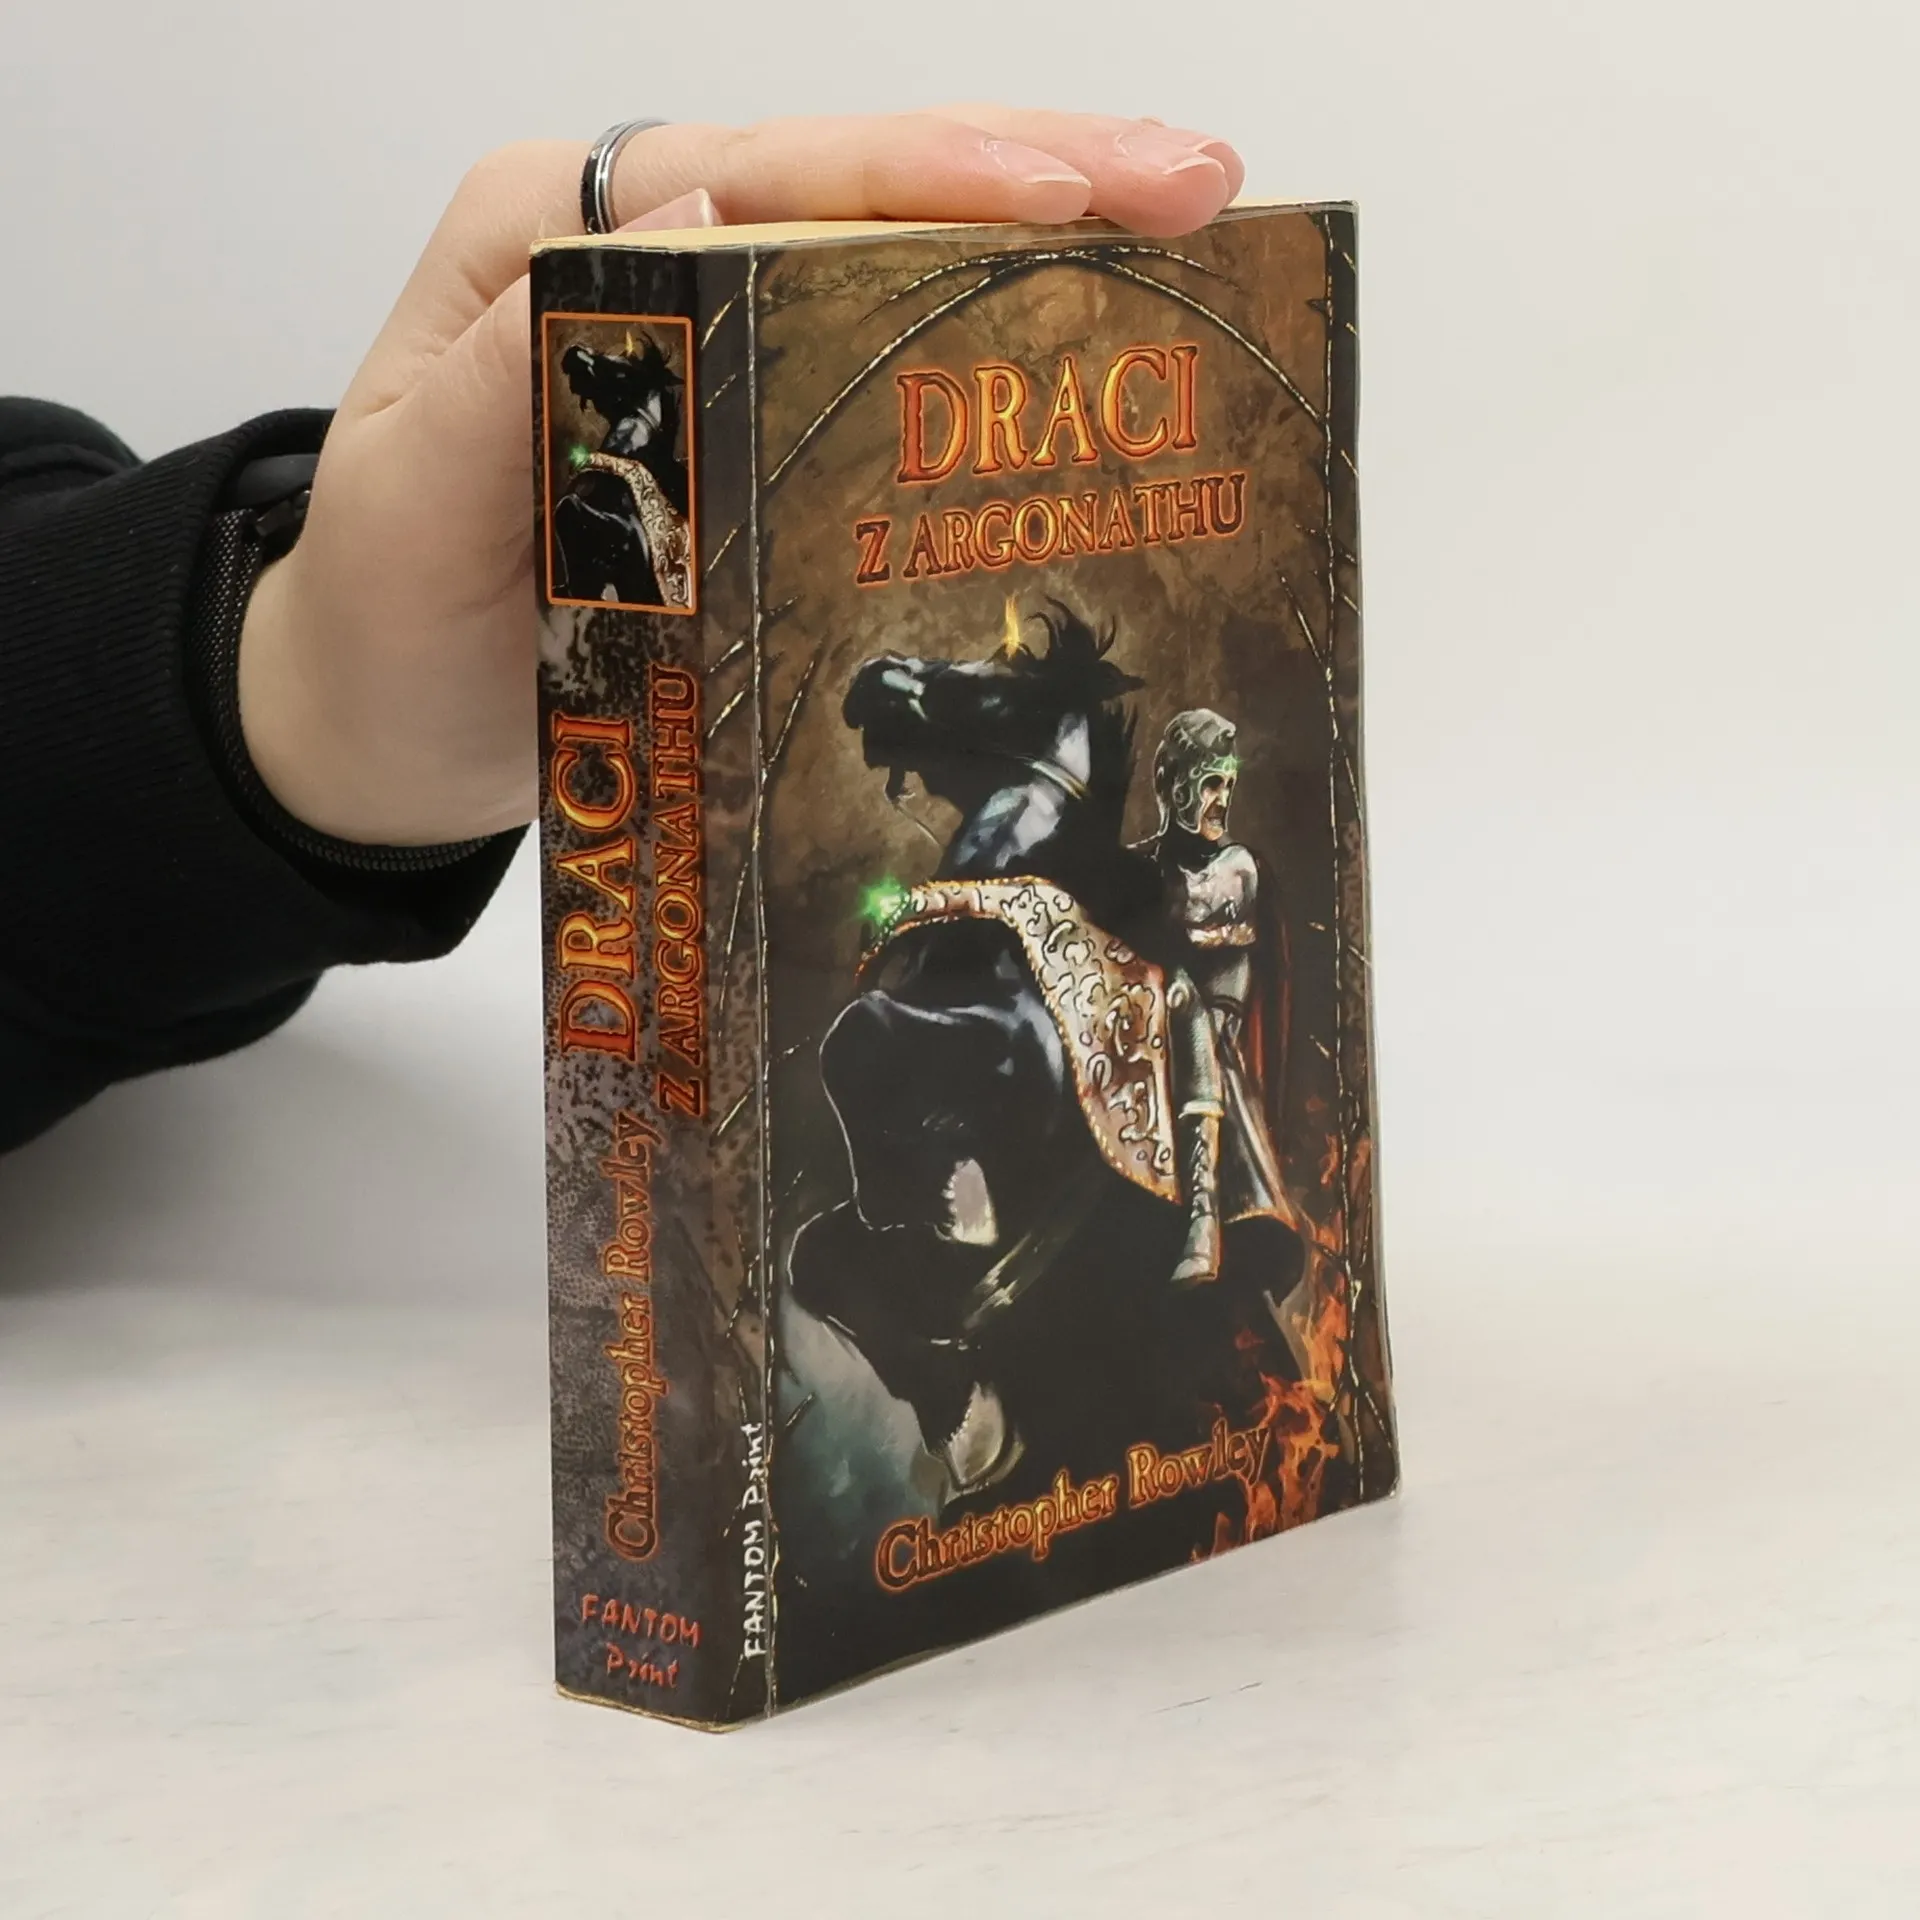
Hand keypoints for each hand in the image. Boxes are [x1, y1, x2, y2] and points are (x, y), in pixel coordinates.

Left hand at [239, 110, 1246, 844]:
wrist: (379, 719)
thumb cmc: (385, 615)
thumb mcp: (412, 498)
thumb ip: (518, 366)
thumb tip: (691, 228)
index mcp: (558, 237)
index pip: (769, 174)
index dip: (928, 176)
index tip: (1068, 193)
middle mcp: (647, 257)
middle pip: (860, 184)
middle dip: (1038, 171)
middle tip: (1195, 185)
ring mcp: (711, 336)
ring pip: (892, 254)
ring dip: (1043, 240)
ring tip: (1188, 230)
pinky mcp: (752, 421)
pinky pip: (884, 358)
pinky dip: (994, 342)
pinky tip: (1088, 344)